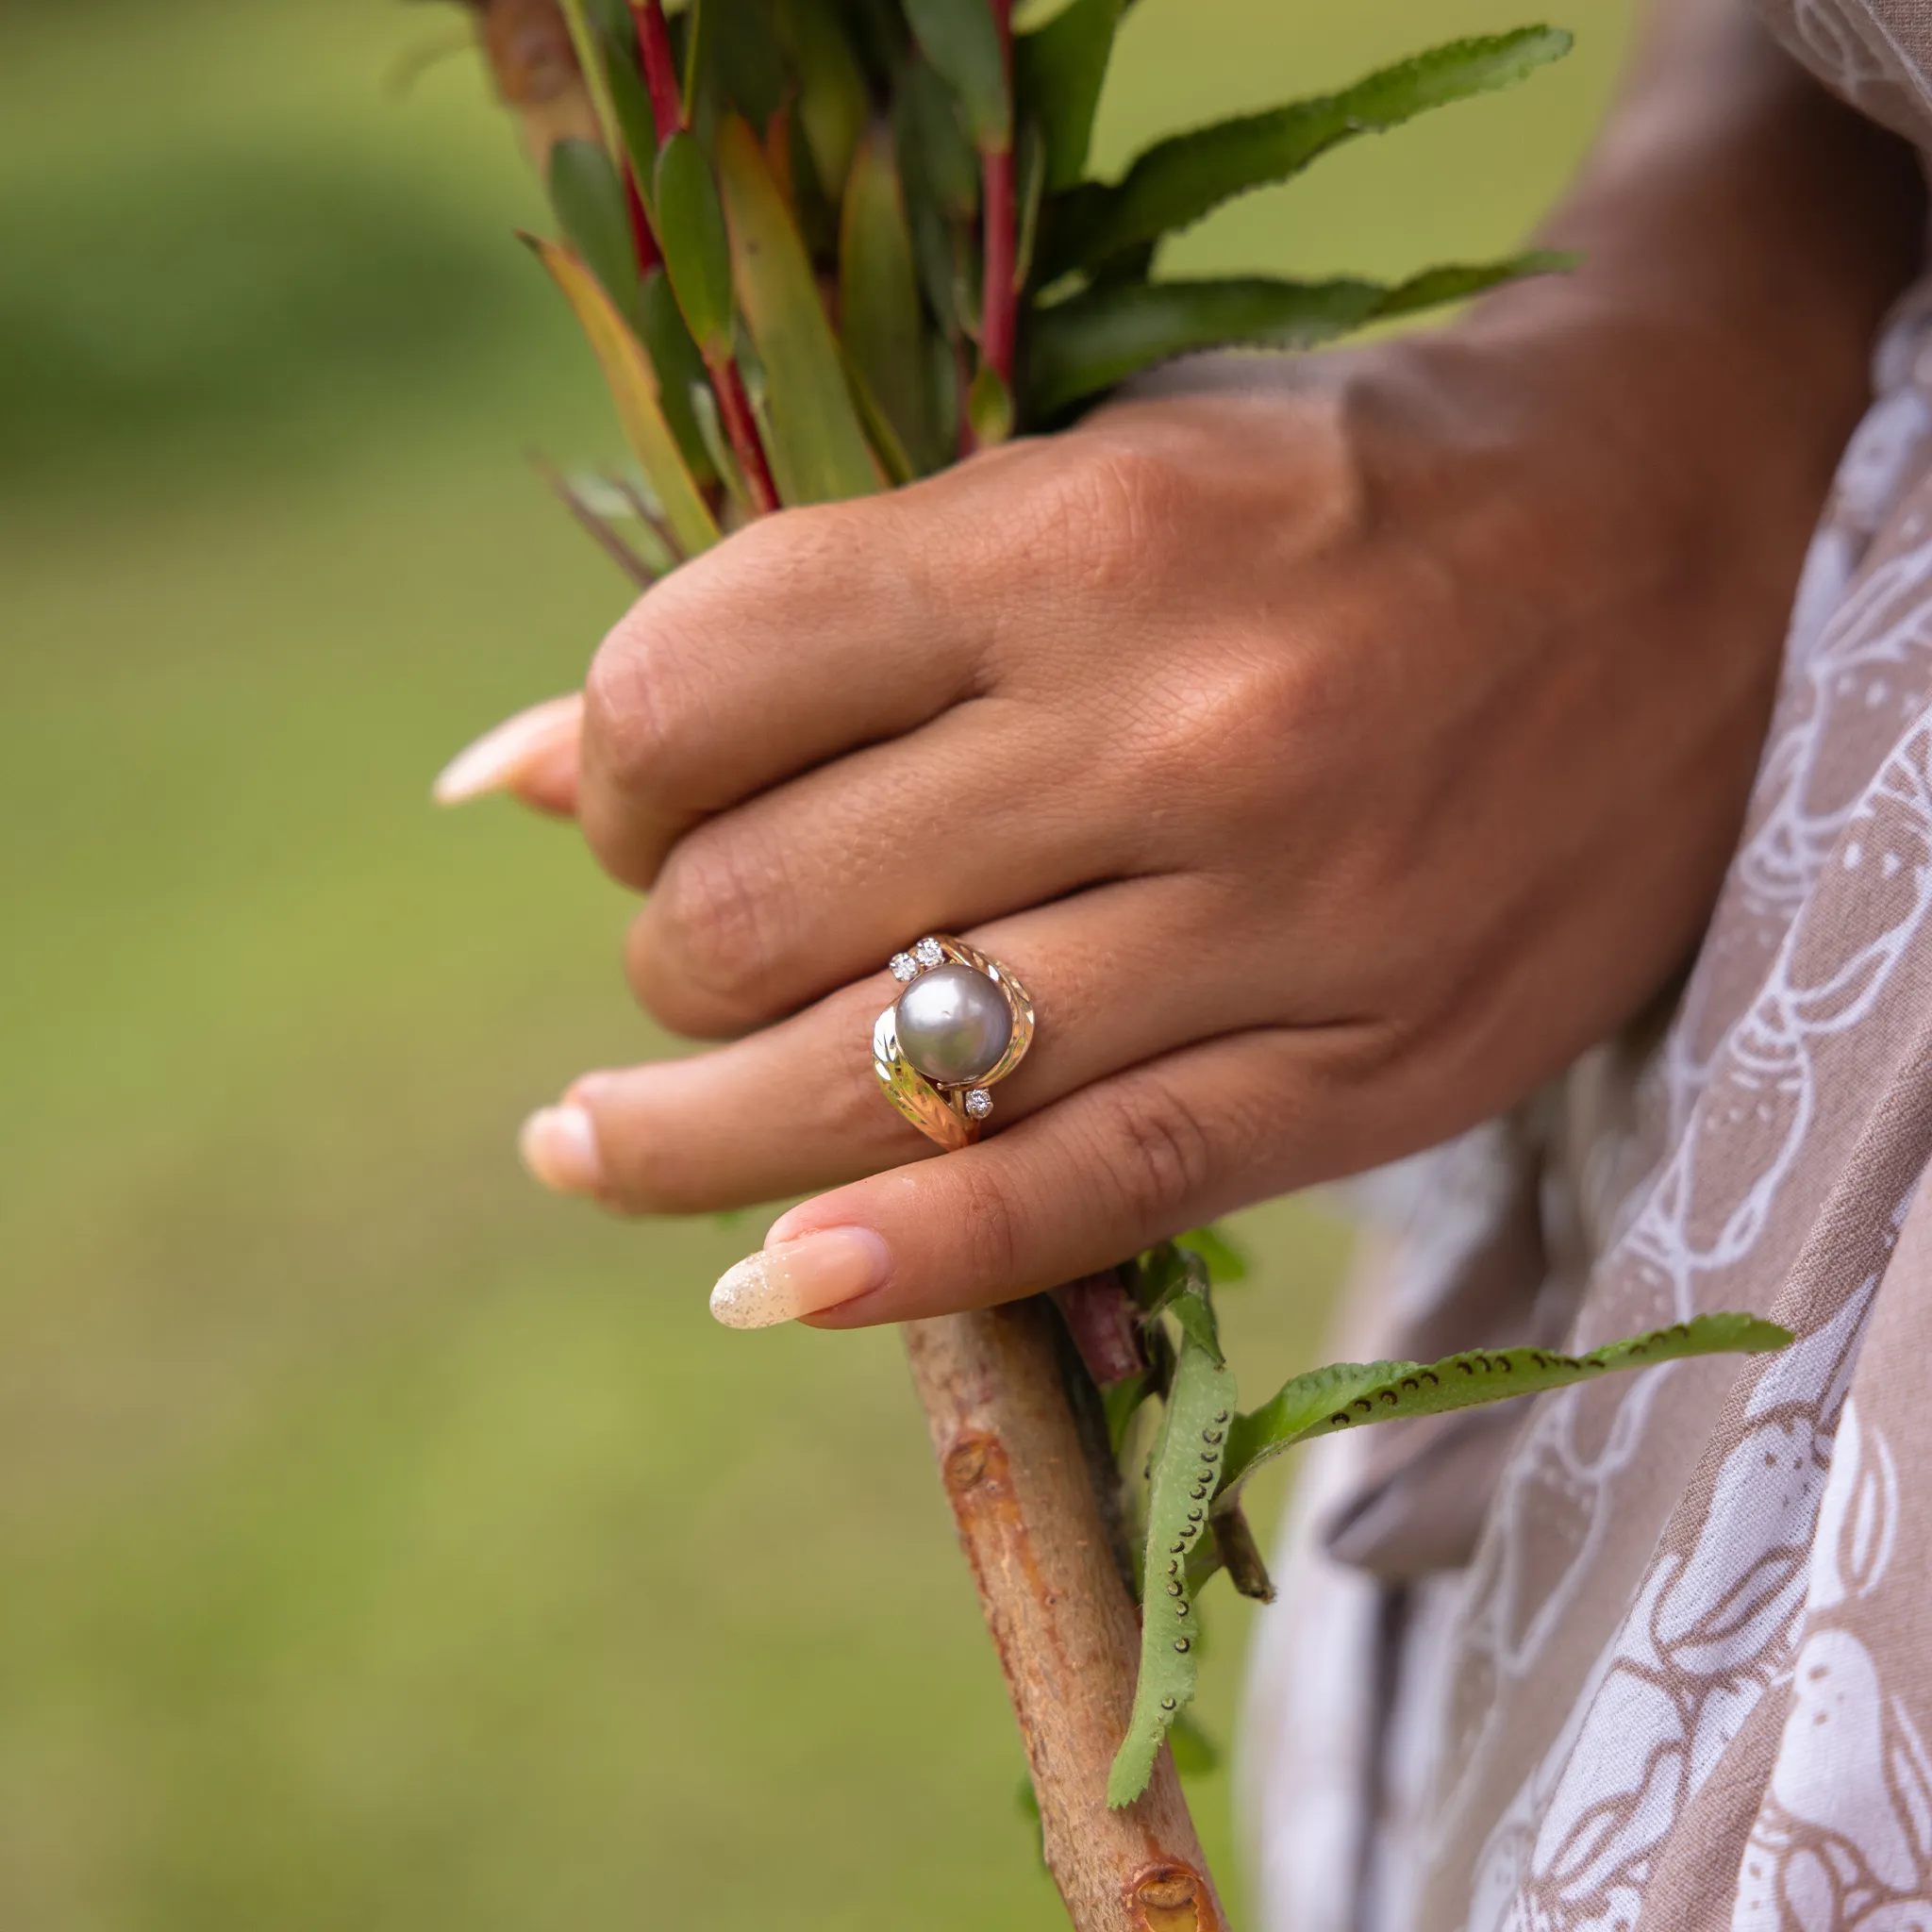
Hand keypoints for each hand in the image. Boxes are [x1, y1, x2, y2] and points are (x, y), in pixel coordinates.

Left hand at [441, 315, 1816, 1327]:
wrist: (1676, 539)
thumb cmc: (1334, 494)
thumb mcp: (1080, 476)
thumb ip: (814, 622)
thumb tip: (508, 774)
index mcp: (1075, 539)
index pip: (701, 689)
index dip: (614, 762)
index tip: (640, 789)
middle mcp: (1169, 731)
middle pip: (758, 915)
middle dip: (667, 942)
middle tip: (701, 930)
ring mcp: (1276, 925)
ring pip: (882, 1089)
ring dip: (688, 1129)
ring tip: (598, 1138)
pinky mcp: (1363, 1073)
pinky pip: (1086, 1199)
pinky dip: (900, 1264)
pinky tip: (764, 1281)